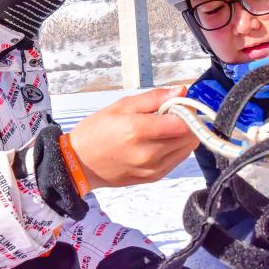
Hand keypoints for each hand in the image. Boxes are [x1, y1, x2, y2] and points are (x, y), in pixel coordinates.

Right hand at [69, 87, 198, 188]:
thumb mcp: (121, 105)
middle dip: (185, 123)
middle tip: (169, 116)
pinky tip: (158, 142)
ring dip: (181, 137)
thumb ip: (153, 98)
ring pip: (186, 149)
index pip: (183, 123)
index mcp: (138, 130)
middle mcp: (149, 153)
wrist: (79, 164)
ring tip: (162, 130)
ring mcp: (152, 169)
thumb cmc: (96, 131)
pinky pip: (176, 160)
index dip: (186, 111)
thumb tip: (181, 91)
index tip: (177, 105)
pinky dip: (174, 149)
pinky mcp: (153, 178)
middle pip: (189, 137)